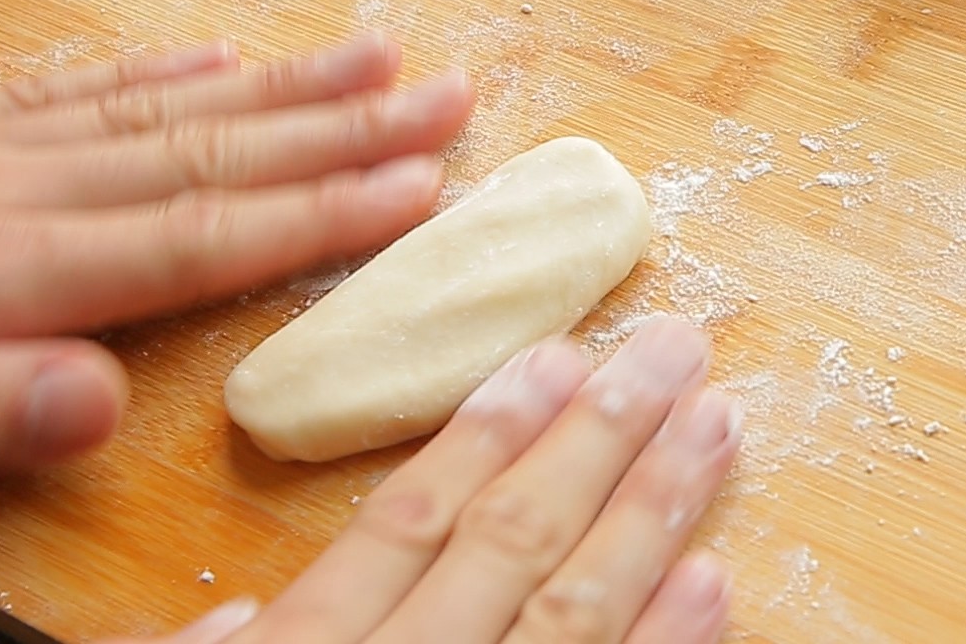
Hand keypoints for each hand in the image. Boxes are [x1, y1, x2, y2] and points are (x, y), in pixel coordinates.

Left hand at [0, 33, 472, 479]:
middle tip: (449, 94)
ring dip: (280, 86)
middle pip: (207, 156)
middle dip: (343, 130)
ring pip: (156, 111)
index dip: (318, 218)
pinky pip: (67, 89)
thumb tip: (98, 407)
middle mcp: (2, 193)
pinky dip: (156, 72)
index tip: (424, 188)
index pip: (195, 242)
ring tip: (377, 53)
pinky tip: (220, 55)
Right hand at [115, 319, 741, 643]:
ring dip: (655, 514)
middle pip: (515, 547)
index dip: (486, 436)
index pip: (408, 531)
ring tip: (718, 427)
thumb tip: (247, 609)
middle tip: (676, 350)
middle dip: (604, 437)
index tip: (553, 355)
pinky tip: (713, 580)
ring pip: (576, 616)